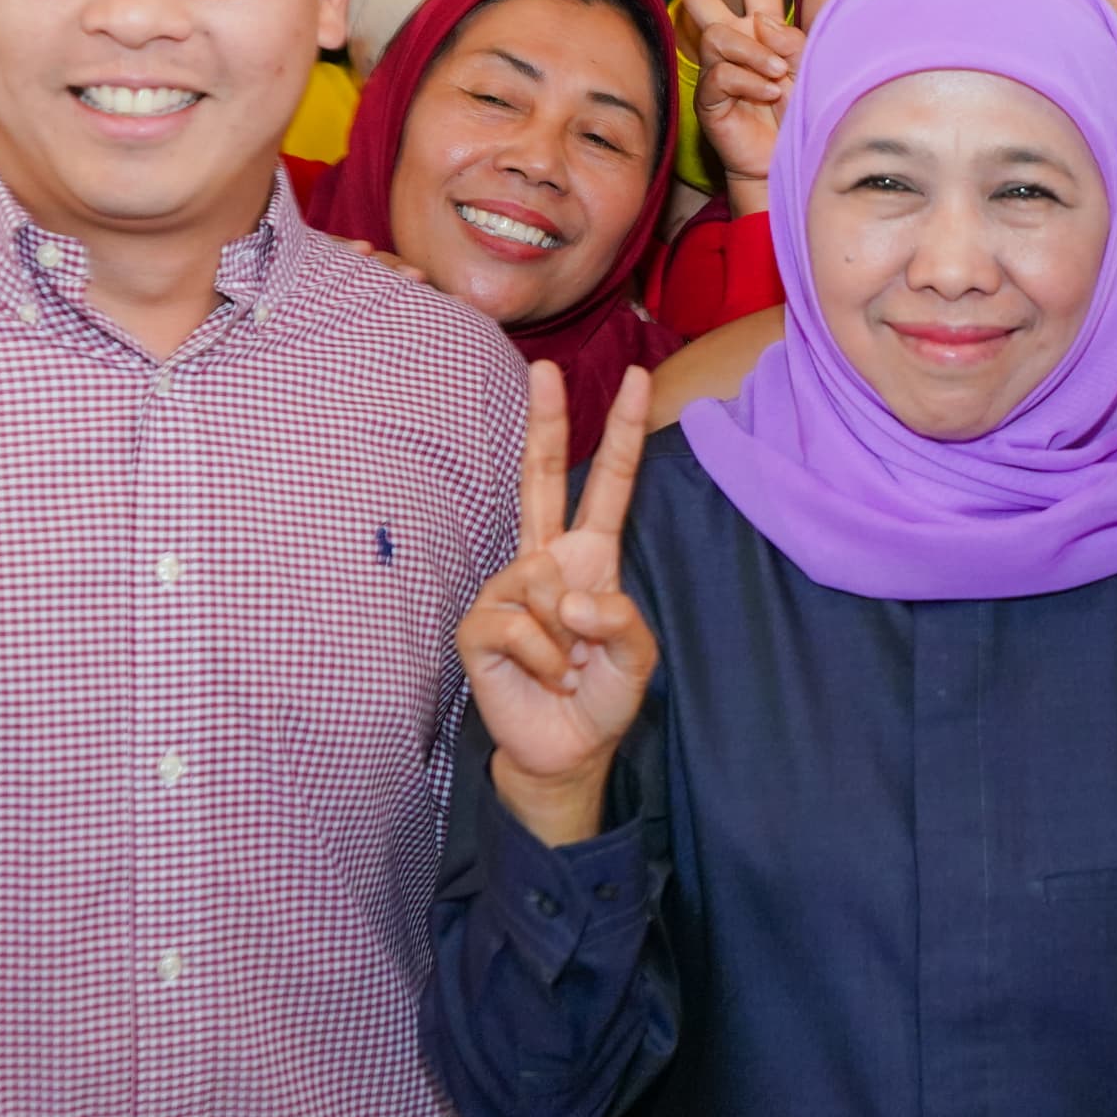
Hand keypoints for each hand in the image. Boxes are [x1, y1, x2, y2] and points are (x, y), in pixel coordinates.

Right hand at [453, 360, 661, 832]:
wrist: (564, 749)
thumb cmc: (600, 696)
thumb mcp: (636, 658)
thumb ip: (621, 621)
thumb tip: (568, 596)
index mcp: (590, 557)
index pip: (608, 486)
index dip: (622, 435)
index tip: (639, 380)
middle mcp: (545, 561)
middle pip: (541, 478)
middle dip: (545, 422)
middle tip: (546, 367)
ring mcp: (506, 589)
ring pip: (540, 584)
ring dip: (565, 639)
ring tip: (566, 666)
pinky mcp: (478, 625)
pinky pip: (514, 625)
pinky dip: (541, 659)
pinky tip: (542, 676)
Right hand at [650, 0, 801, 207]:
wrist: (791, 160)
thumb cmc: (805, 112)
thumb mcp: (810, 66)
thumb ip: (790, 39)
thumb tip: (759, 24)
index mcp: (764, 29)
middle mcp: (737, 43)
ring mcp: (720, 70)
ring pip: (719, 37)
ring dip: (751, 53)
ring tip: (776, 77)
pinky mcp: (710, 98)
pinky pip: (721, 74)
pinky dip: (749, 83)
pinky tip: (767, 97)